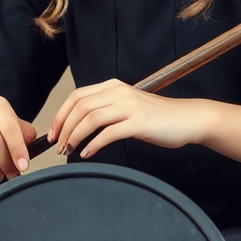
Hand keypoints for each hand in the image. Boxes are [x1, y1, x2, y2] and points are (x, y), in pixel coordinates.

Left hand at [48, 79, 210, 158]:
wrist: (187, 119)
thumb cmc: (157, 117)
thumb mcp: (127, 106)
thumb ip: (107, 109)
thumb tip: (80, 125)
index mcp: (113, 86)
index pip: (76, 96)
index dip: (60, 115)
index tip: (53, 132)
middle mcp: (118, 92)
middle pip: (79, 107)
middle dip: (63, 128)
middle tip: (57, 146)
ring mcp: (129, 106)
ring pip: (90, 119)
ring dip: (74, 137)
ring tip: (68, 150)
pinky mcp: (138, 123)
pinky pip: (107, 134)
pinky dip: (93, 145)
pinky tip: (87, 153)